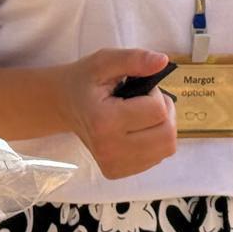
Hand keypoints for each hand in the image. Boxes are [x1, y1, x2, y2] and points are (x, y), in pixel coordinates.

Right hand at [60, 49, 177, 178]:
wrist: (65, 105)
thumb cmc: (85, 81)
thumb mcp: (106, 61)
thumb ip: (134, 59)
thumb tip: (163, 61)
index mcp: (104, 121)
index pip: (158, 111)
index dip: (155, 94)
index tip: (140, 88)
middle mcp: (108, 149)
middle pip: (167, 135)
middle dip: (165, 112)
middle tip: (147, 100)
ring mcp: (112, 165)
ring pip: (166, 149)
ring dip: (162, 127)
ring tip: (142, 114)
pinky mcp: (116, 172)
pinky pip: (157, 159)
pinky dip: (155, 142)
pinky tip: (138, 129)